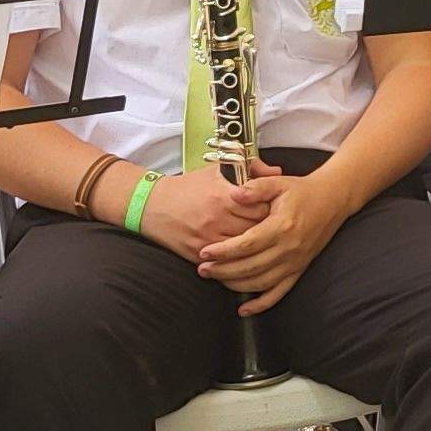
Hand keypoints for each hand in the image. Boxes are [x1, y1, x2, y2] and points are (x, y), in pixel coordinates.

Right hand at [130, 160, 264, 268]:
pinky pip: (226, 263)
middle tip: (273, 227)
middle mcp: (216, 219)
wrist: (153, 206)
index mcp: (223, 195)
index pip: (261, 208)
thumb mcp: (218, 170)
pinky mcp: (199, 254)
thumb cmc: (189, 187)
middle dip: (266, 229)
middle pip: (256, 231)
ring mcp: (207, 239)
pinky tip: (244, 255)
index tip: (274, 208)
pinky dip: (237, 260)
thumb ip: (251, 167)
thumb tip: (277, 171)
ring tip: (260, 240)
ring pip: (243, 250)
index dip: (271, 209)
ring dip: (253, 246)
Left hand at [201, 161, 351, 311]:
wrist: (332, 200)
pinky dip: (261, 304)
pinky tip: (244, 310)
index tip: (204, 252)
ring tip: (216, 279)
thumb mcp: (278, 182)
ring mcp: (295, 262)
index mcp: (281, 226)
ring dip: (235, 285)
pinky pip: (279, 293)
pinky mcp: (299, 270)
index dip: (223, 250)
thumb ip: (255, 187)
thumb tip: (233, 194)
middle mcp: (289, 248)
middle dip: (222, 270)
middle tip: (202, 269)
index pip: (247, 244)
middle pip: (250, 266)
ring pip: (260, 282)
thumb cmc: (301, 191)